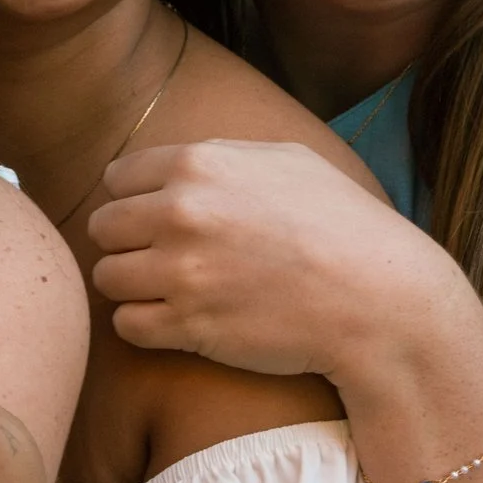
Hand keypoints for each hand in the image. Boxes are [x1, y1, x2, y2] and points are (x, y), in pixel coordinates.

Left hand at [89, 139, 463, 381]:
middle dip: (127, 242)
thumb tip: (172, 163)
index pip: (116, 178)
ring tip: (171, 290)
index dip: (135, 199)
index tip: (158, 217)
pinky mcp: (189, 326)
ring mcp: (181, 272)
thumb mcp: (285, 159)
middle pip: (102, 228)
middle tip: (163, 257)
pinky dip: (144, 325)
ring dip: (133, 285)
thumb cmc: (341, 225)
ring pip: (107, 277)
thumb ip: (218, 156)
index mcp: (197, 165)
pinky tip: (176, 320)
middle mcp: (180, 214)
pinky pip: (126, 324)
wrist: (380, 301)